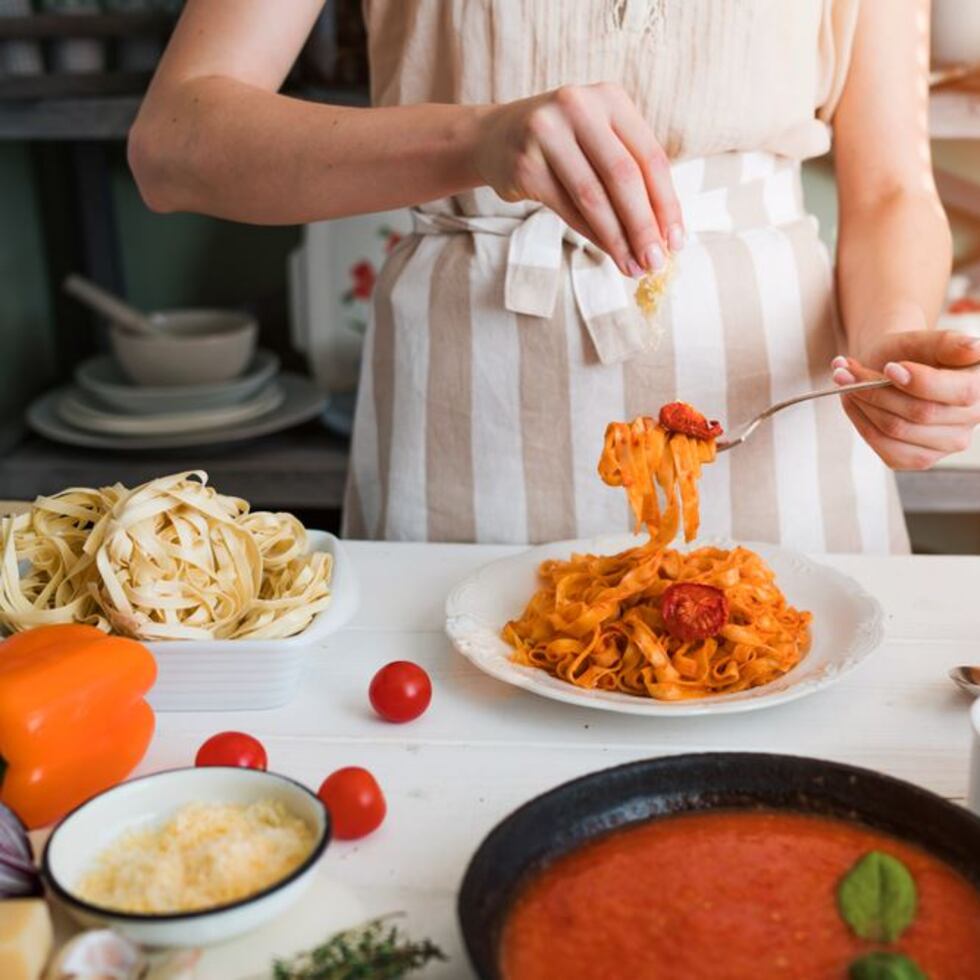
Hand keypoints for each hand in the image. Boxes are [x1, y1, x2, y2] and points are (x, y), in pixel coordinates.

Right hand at [473, 83, 683, 277]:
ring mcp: (547, 133)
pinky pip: (566, 208)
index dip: (667, 203)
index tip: (677, 241)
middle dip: (644, 226)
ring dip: (617, 239)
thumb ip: (630, 173)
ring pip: (593, 197)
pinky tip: (606, 252)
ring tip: (632, 266)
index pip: (650, 157)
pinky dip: (590, 234)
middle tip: (656, 262)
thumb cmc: (562, 145)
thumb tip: (662, 233)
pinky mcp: (525, 164)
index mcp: (610, 98)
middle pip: (624, 177)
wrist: (493, 138)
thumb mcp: (599, 140)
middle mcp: (579, 107)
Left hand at [832, 330, 979, 468]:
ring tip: (844, 380)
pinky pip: (884, 447)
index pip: (960, 393)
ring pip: (895, 430)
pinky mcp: (920, 458)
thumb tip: (974, 347)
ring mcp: (948, 443)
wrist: (892, 369)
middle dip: (876, 389)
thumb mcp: (925, 339)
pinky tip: (852, 402)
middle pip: (920, 413)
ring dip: (861, 404)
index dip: (922, 382)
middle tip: (846, 370)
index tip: (890, 367)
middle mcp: (973, 419)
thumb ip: (948, 342)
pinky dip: (860, 421)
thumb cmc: (910, 352)